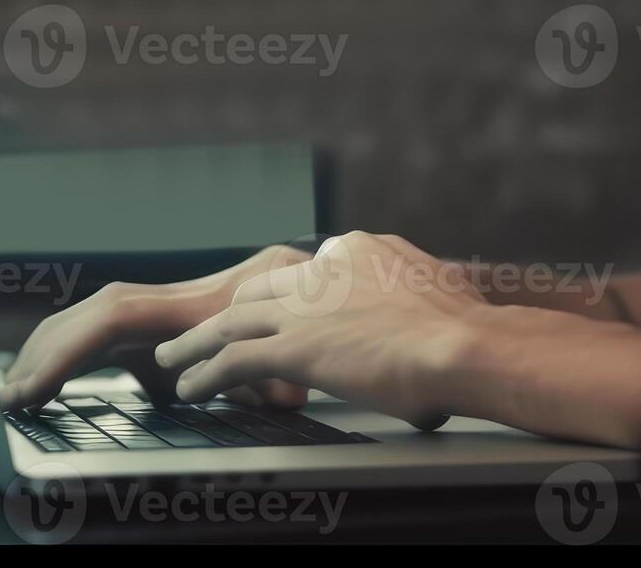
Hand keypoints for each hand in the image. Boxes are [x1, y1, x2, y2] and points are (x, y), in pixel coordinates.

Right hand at [0, 244, 314, 410]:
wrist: (334, 285)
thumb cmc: (317, 322)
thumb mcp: (301, 351)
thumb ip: (277, 374)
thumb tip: (271, 392)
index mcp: (206, 302)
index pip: (118, 317)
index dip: (70, 349)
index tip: (33, 386)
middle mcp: (184, 296)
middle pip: (94, 312)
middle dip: (46, 352)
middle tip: (8, 396)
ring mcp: (175, 305)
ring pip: (97, 316)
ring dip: (53, 349)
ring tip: (17, 390)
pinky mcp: (174, 319)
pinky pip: (115, 330)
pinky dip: (78, 351)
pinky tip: (52, 379)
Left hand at [153, 232, 489, 429]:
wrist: (465, 344)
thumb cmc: (468, 332)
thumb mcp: (441, 296)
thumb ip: (420, 304)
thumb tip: (434, 329)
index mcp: (363, 250)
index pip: (311, 270)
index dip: (292, 297)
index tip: (284, 316)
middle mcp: (325, 266)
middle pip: (260, 288)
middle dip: (231, 312)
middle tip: (209, 331)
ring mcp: (305, 305)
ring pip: (231, 321)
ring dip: (196, 342)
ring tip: (172, 359)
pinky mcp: (292, 345)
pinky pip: (230, 360)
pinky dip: (203, 374)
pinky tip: (188, 389)